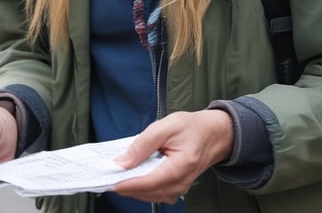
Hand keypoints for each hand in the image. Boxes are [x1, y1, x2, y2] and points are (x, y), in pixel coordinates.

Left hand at [113, 110, 233, 203]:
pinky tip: (133, 175)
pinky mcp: (175, 188)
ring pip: (149, 195)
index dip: (128, 183)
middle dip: (126, 184)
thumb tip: (123, 162)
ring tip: (118, 172)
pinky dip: (140, 186)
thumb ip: (143, 144)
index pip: (150, 182)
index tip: (110, 180)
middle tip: (108, 173)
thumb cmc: (192, 128)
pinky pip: (154, 193)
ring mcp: (179, 188)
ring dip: (132, 186)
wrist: (213, 134)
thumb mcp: (166, 126)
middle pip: (147, 192)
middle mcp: (181, 183)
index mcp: (181, 167)